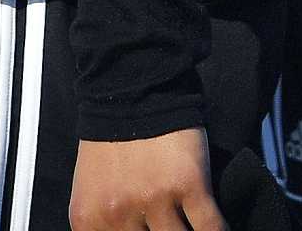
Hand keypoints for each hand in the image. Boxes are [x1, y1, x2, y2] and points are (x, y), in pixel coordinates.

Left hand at [71, 128, 224, 230]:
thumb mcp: (92, 192)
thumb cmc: (111, 143)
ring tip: (189, 226)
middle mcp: (119, 215)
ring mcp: (155, 199)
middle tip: (168, 228)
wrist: (132, 86)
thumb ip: (105, 229)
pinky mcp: (188, 184)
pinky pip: (211, 230)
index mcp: (90, 221)